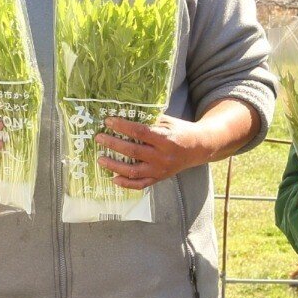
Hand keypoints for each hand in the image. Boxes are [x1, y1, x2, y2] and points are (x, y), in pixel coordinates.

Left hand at [95, 115, 220, 190]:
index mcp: (166, 139)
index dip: (123, 126)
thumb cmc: (180, 130)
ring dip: (114, 166)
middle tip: (99, 137)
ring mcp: (160, 170)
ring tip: (100, 158)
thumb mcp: (168, 121)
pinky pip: (140, 184)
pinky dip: (125, 183)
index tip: (109, 121)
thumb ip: (149, 120)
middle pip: (133, 152)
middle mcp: (162, 157)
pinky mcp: (159, 178)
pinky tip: (113, 178)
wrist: (198, 148)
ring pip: (133, 171)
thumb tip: (125, 113)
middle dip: (113, 144)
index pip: (140, 132)